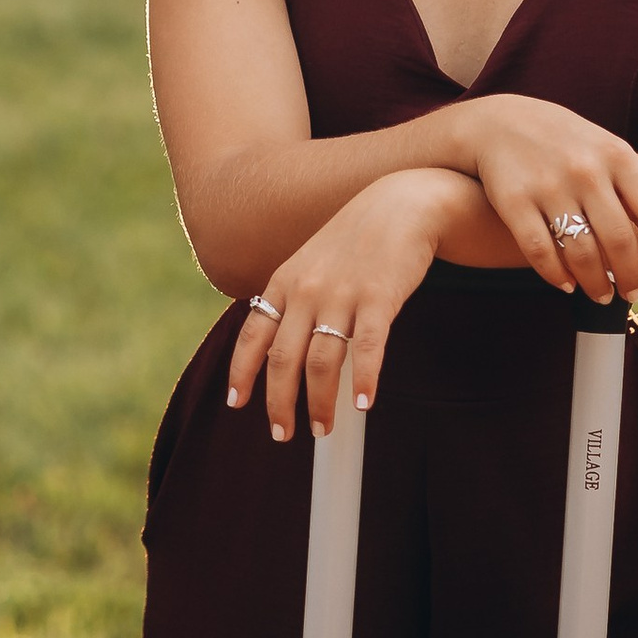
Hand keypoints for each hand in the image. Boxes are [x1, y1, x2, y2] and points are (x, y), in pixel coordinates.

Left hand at [227, 169, 456, 439]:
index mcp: (285, 281)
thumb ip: (293, 302)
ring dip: (320, 403)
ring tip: (323, 428)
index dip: (242, 372)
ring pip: (321, 362)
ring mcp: (342, 293)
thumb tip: (279, 353)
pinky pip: (367, 348)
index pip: (253, 334)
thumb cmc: (355, 241)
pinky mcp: (379, 297)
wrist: (401, 203)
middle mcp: (306, 289)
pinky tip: (363, 403)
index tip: (236, 404)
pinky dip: (364, 380)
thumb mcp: (311, 264)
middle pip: (283, 358)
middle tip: (283, 434)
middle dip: (279, 403)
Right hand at [459, 93, 637, 303]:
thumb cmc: (563, 142)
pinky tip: (566, 285)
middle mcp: (584, 169)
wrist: (497, 123)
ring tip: (602, 296)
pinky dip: (556, 275)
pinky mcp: (513, 200)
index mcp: (614, 154)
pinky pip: (540, 250)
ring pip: (581, 251)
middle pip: (619, 238)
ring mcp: (548, 184)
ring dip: (596, 283)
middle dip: (630, 275)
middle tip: (632, 294)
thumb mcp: (605, 149)